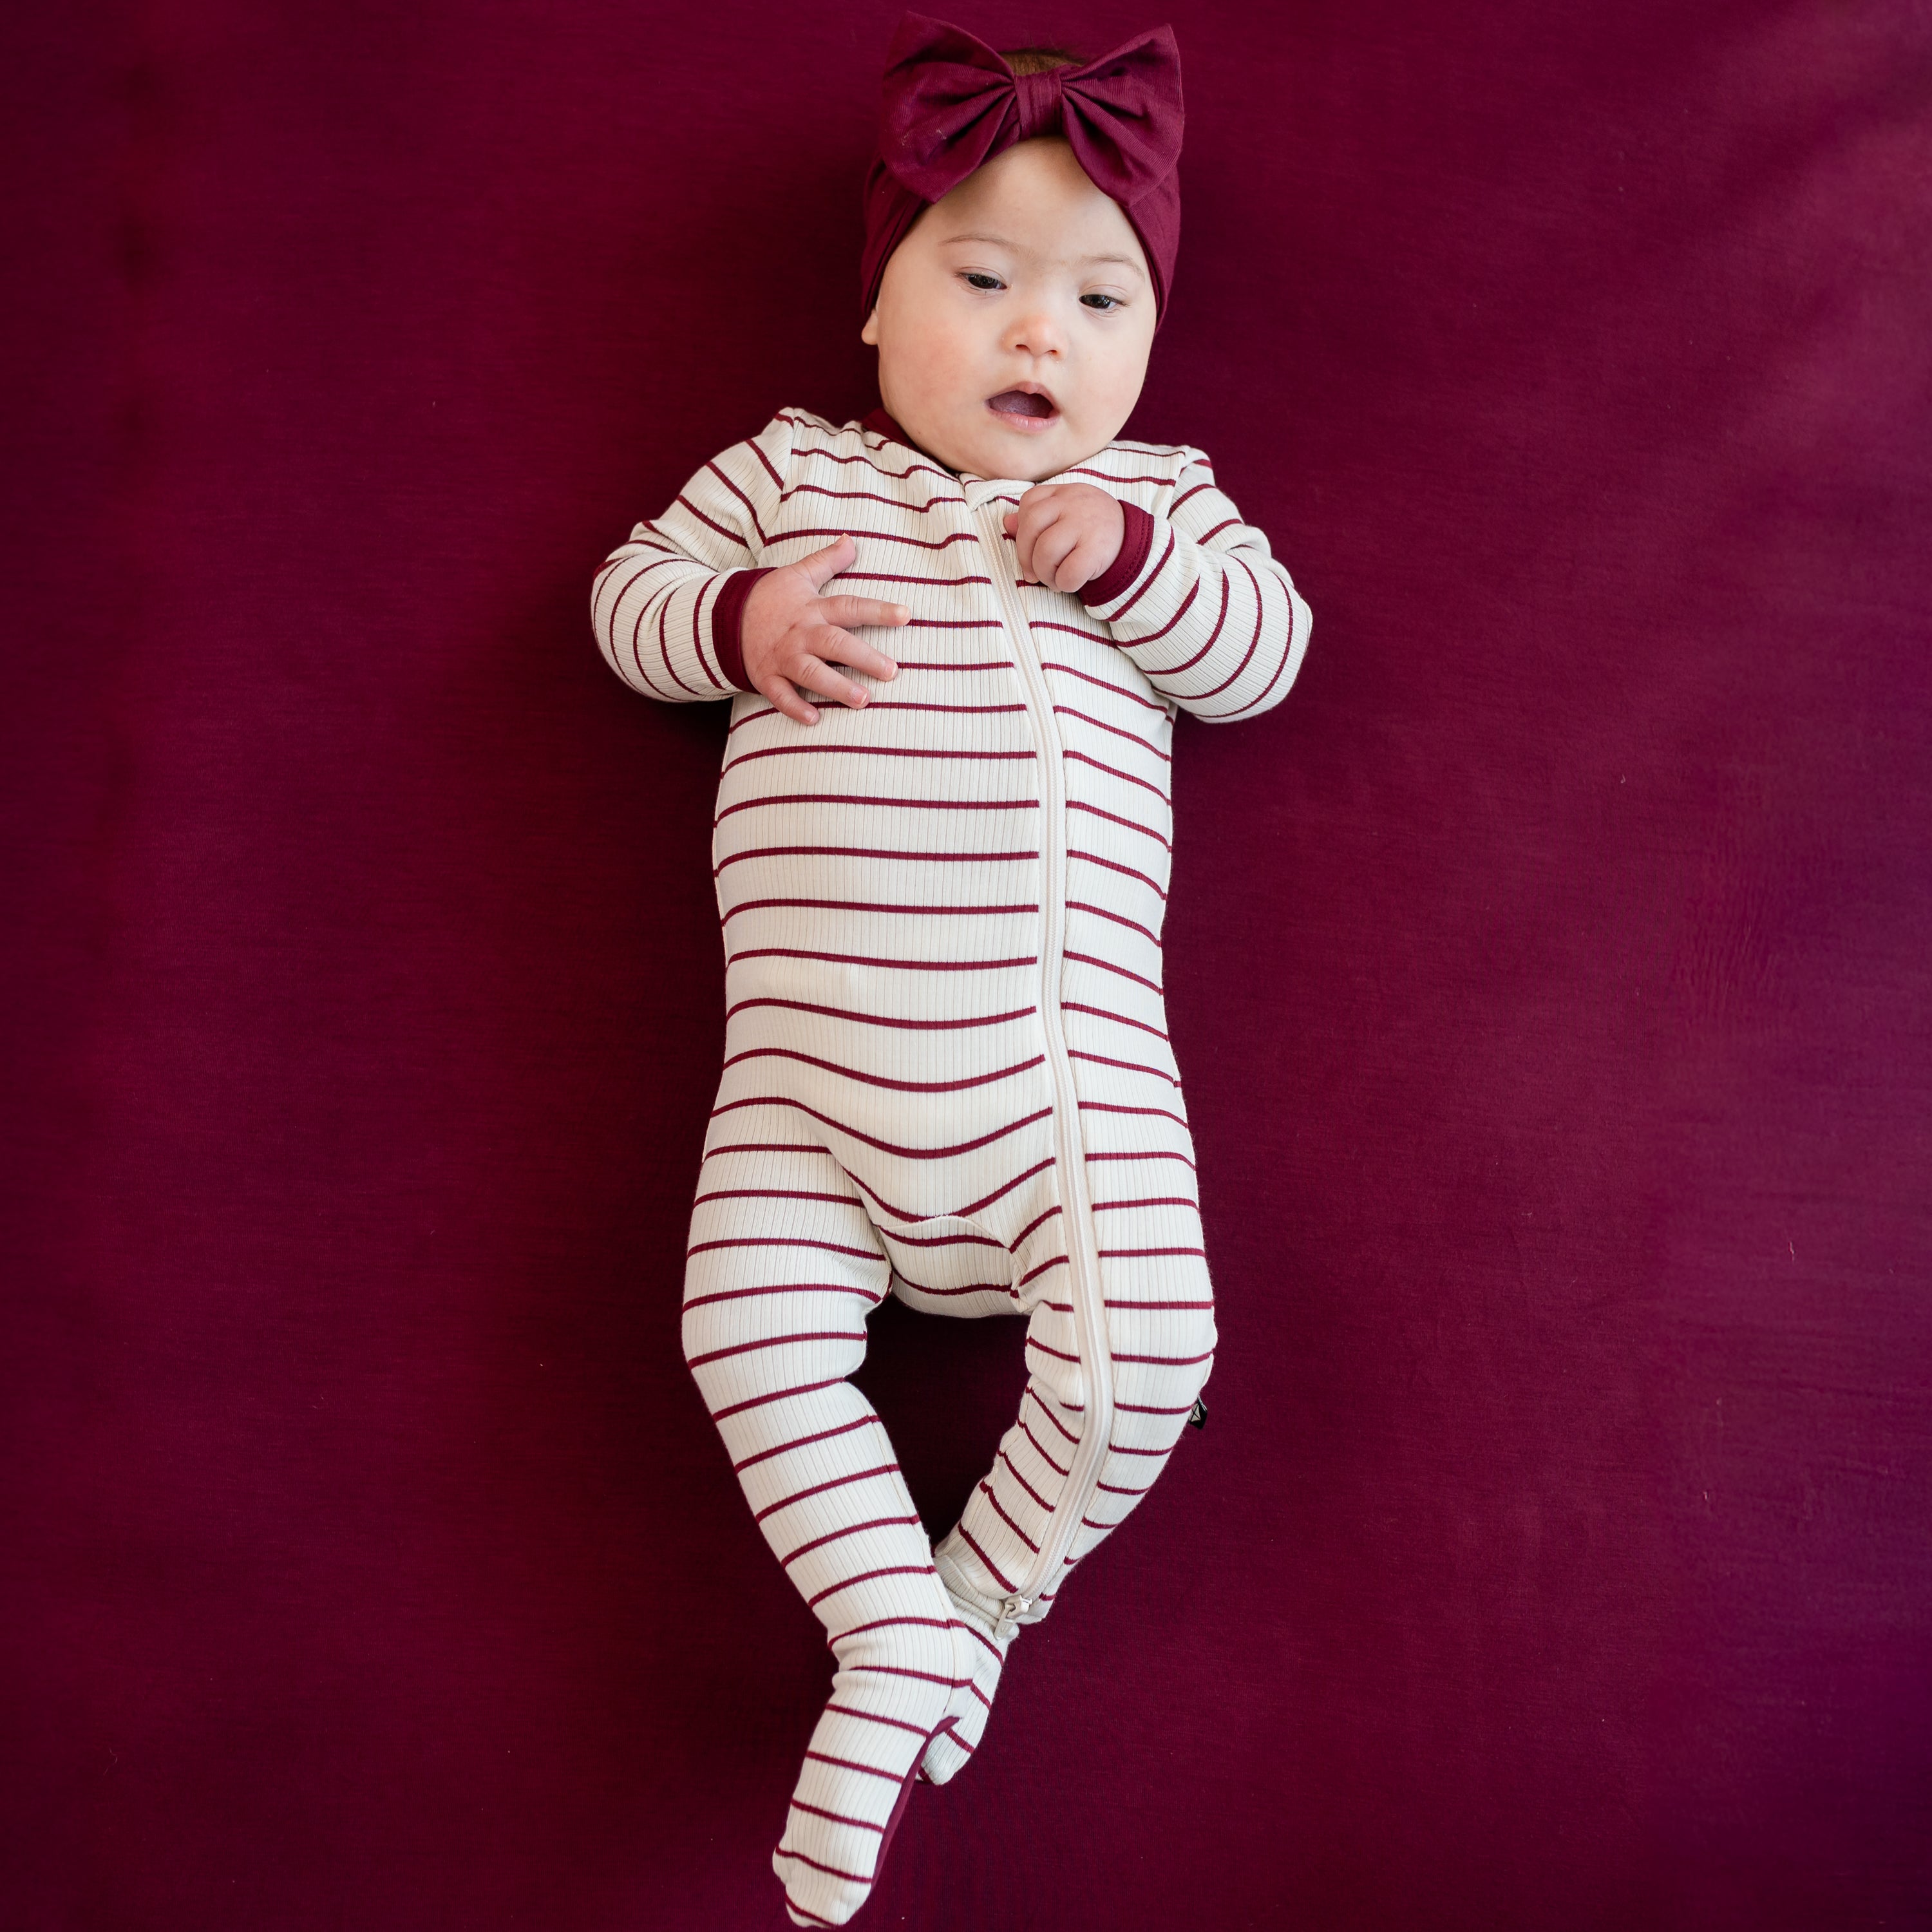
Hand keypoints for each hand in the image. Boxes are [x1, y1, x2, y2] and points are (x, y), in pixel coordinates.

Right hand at [741, 535, 905, 724]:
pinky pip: (780, 695)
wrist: (725, 617)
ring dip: (837, 687)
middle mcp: (801, 634)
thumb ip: (827, 560)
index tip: (906, 615)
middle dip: (863, 658)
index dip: (878, 611)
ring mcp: (783, 657)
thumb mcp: (798, 574)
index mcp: (813, 609)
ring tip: (863, 700)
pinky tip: (813, 719)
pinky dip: (795, 707)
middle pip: (835, 644)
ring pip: (811, 672)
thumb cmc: (770, 598)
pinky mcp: (766, 676)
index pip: (850, 607)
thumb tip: (852, 540)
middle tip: (891, 671)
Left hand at [1002, 483, 1124, 593]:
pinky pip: (1068, 572)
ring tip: (1055, 579)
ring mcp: (1086, 524)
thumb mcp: (1064, 516)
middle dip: (1026, 557)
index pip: (1029, 504)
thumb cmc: (1089, 530)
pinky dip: (1064, 584)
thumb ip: (1035, 520)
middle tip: (1036, 573)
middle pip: (1031, 527)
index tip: (1032, 549)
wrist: (1132, 540)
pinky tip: (1071, 583)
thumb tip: (1007, 523)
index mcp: (1062, 493)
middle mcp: (1073, 503)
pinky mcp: (1098, 549)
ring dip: (1046, 574)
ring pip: (1046, 551)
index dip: (1023, 532)